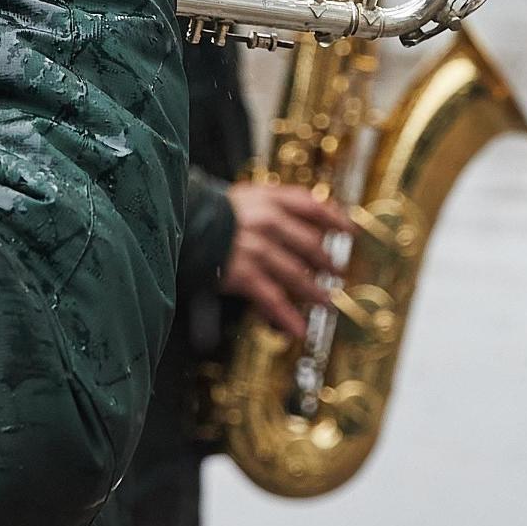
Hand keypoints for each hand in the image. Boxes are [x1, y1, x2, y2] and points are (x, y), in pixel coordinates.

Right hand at [223, 182, 348, 332]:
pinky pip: (271, 298)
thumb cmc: (209, 213)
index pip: (310, 205)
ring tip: (326, 302)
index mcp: (267, 198)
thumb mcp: (243, 196)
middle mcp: (265, 221)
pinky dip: (286, 316)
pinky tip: (298, 329)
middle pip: (309, 243)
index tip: (350, 230)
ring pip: (295, 274)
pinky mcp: (241, 274)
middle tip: (338, 273)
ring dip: (314, 291)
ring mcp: (254, 248)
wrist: (176, 225)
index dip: (334, 217)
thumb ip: (273, 203)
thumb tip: (311, 215)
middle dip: (326, 261)